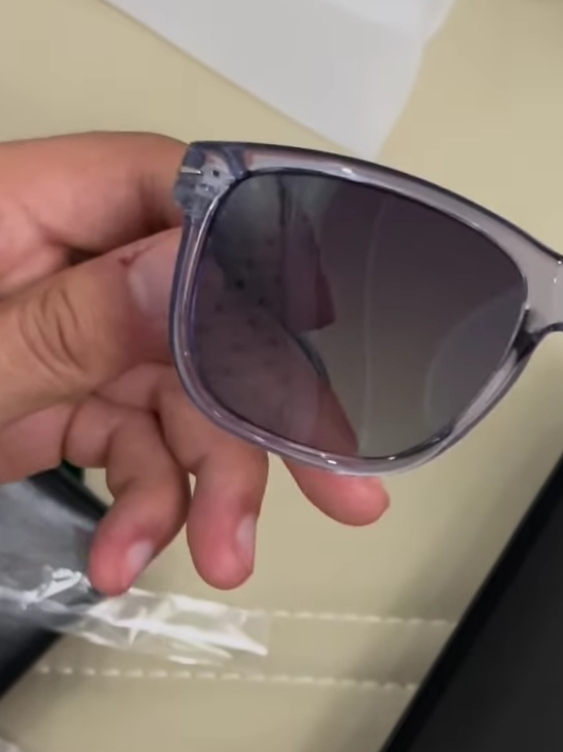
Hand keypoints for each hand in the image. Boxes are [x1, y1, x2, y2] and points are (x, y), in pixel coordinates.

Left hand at [0, 132, 388, 595]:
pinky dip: (147, 509)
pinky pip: (138, 449)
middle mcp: (52, 265)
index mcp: (11, 210)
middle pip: (201, 315)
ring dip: (210, 490)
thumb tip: (185, 276)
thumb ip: (70, 322)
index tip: (320, 329)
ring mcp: (64, 338)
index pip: (165, 193)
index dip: (255, 254)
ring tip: (221, 558)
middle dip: (265, 414)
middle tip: (340, 484)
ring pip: (183, 400)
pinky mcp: (63, 401)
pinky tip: (128, 557)